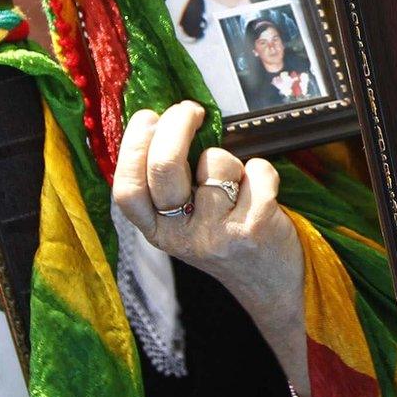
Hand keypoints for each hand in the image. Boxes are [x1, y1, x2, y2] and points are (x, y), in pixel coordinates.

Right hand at [113, 103, 311, 396]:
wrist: (269, 285)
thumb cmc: (226, 238)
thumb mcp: (185, 223)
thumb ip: (169, 186)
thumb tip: (160, 124)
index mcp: (157, 231)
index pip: (127, 189)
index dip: (133, 146)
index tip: (149, 117)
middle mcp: (181, 235)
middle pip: (165, 166)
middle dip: (177, 125)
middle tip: (191, 111)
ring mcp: (216, 234)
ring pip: (216, 162)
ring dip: (231, 161)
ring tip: (237, 185)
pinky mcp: (252, 229)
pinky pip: (256, 171)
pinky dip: (263, 171)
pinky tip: (262, 192)